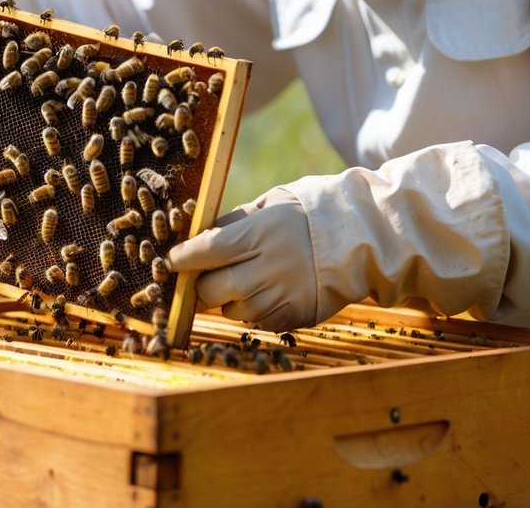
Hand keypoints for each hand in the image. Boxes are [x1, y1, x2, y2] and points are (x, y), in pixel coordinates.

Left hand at [167, 187, 317, 331]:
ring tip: (249, 279)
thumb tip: (197, 238)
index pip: (205, 252)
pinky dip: (255, 310)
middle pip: (210, 291)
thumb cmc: (307, 215)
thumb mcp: (269, 205)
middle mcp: (267, 269)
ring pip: (231, 311)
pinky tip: (271, 290)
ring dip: (230, 299)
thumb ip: (233, 223)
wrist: (360, 240)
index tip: (170, 262)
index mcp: (258, 235)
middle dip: (202, 285)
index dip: (181, 260)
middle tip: (209, 275)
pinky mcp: (293, 318)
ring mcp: (280, 297)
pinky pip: (256, 323)